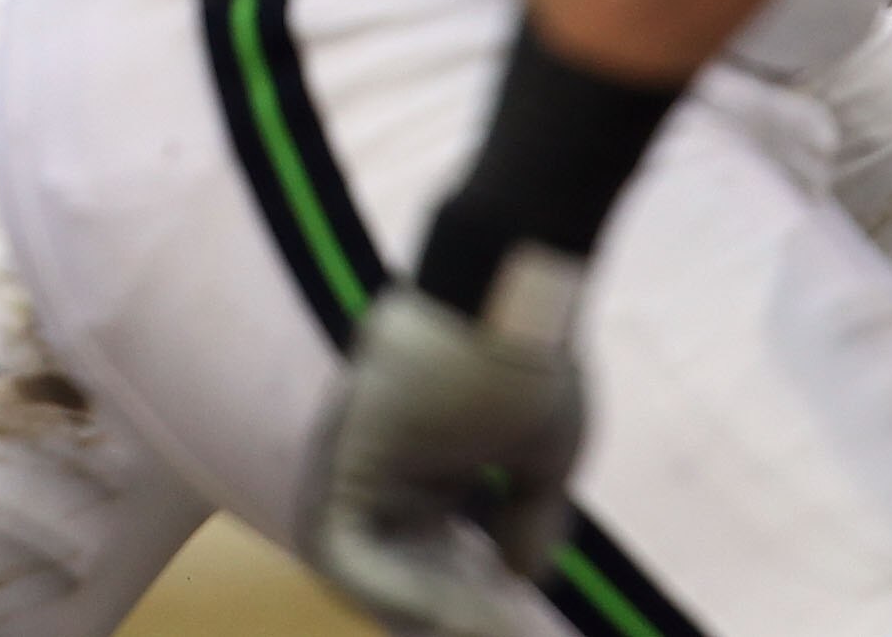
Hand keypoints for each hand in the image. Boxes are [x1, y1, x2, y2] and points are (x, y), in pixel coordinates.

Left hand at [304, 280, 585, 636]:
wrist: (516, 289)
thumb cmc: (532, 355)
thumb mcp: (543, 456)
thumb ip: (527, 520)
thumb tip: (516, 581)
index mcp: (430, 467)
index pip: (436, 559)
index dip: (473, 603)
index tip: (522, 625)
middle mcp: (388, 471)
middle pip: (402, 573)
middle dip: (449, 617)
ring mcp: (362, 465)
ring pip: (370, 572)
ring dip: (422, 615)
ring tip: (485, 633)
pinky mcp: (348, 459)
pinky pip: (350, 552)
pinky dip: (394, 593)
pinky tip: (456, 615)